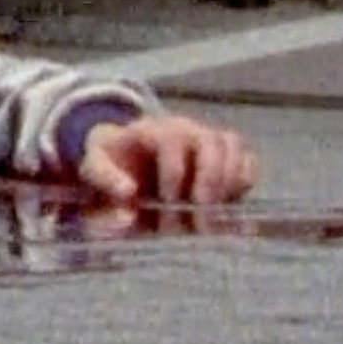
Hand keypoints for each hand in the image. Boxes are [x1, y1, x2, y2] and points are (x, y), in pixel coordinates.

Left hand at [77, 116, 256, 204]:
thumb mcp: (94, 167)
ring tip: (213, 214)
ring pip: (233, 148)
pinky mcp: (225, 158)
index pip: (172, 139)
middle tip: (200, 214)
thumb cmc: (111, 162)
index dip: (174, 170)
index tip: (166, 199)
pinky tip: (227, 208)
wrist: (123, 158)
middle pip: (212, 142)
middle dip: (210, 179)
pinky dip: (243, 184)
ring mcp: (208, 140)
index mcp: (152, 129)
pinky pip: (248, 162)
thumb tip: (128, 206)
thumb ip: (105, 182)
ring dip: (228, 183)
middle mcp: (185, 129)